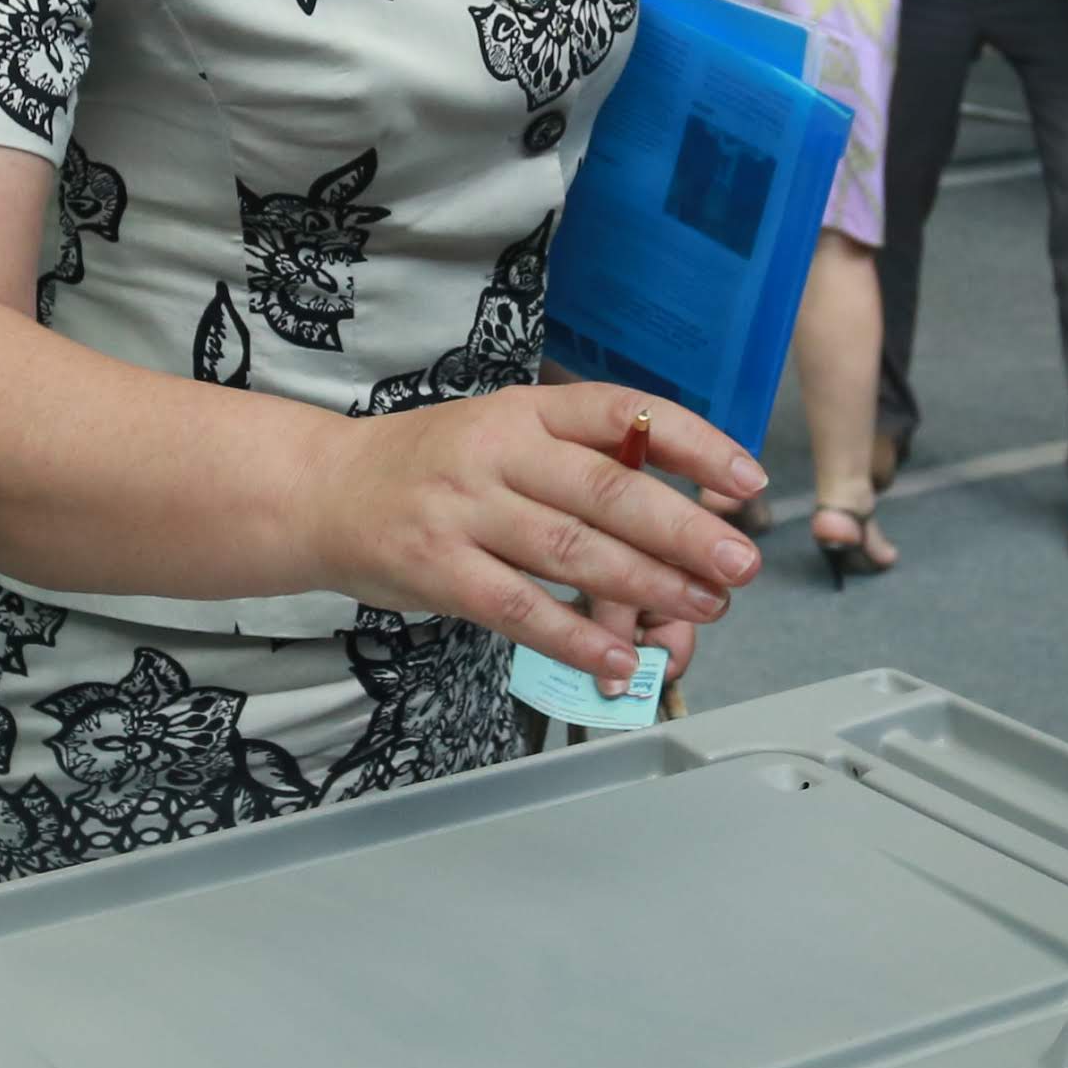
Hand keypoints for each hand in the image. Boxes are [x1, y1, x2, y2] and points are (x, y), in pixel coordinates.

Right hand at [290, 384, 766, 686]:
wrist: (321, 492)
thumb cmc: (430, 468)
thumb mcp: (502, 435)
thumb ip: (577, 463)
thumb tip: (681, 506)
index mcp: (525, 409)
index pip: (622, 413)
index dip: (694, 445)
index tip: (747, 480)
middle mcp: (497, 451)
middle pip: (608, 490)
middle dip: (685, 530)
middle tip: (740, 564)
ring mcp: (463, 510)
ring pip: (571, 550)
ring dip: (648, 585)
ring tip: (704, 609)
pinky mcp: (437, 569)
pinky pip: (519, 608)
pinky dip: (574, 637)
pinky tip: (618, 658)